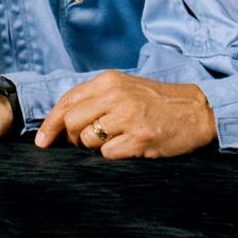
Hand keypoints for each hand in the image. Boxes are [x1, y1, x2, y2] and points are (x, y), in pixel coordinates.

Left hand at [36, 71, 214, 158]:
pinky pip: (108, 155)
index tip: (42, 141)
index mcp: (108, 81)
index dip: (50, 123)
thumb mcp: (123, 88)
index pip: (66, 102)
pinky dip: (113, 155)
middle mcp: (115, 96)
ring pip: (87, 140)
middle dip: (70, 138)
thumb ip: (94, 98)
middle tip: (82, 143)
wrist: (195, 110)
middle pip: (71, 122)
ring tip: (114, 140)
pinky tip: (128, 147)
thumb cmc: (155, 101)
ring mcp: (128, 117)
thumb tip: (61, 119)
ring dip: (94, 147)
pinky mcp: (140, 139)